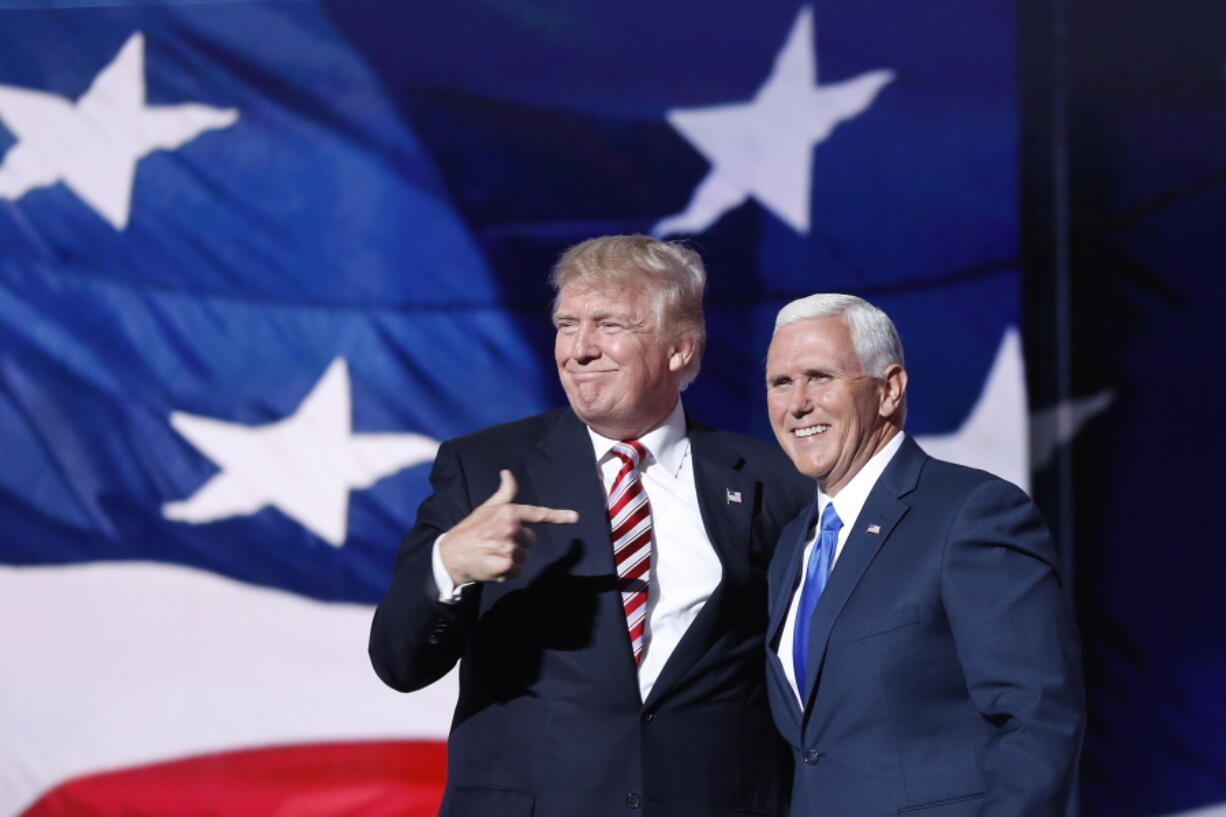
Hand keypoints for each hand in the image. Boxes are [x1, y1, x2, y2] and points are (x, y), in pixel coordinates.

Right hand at [440, 470, 578, 584]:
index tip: (575, 517)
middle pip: (532, 540)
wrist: (450, 556)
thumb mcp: (486, 508)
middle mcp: (511, 528)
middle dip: (519, 542)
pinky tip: (494, 565)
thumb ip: (504, 493)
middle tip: (498, 542)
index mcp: (508, 512)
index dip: (559, 515)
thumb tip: (508, 473)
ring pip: (525, 556)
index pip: (538, 514)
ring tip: (494, 554)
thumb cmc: (470, 530)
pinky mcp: (506, 565)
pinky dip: (509, 571)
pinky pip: (518, 570)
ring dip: (513, 558)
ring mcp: (509, 547)